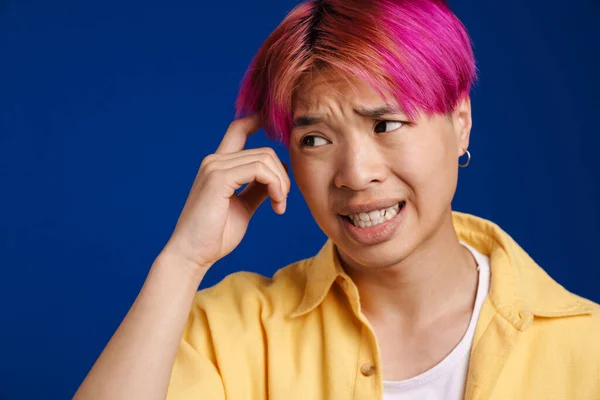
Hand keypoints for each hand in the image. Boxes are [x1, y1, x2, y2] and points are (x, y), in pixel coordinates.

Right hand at [161, 115, 290, 272]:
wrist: (192, 255)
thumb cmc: (215, 234)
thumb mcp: (243, 206)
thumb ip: (257, 189)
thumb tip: (277, 178)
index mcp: (219, 165)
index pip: (238, 130)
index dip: (258, 121)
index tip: (278, 126)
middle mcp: (215, 160)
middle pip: (265, 151)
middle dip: (283, 176)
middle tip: (283, 201)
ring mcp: (215, 167)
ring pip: (265, 158)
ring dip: (282, 184)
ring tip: (280, 206)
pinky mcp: (218, 179)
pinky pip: (259, 170)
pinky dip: (276, 186)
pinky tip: (277, 205)